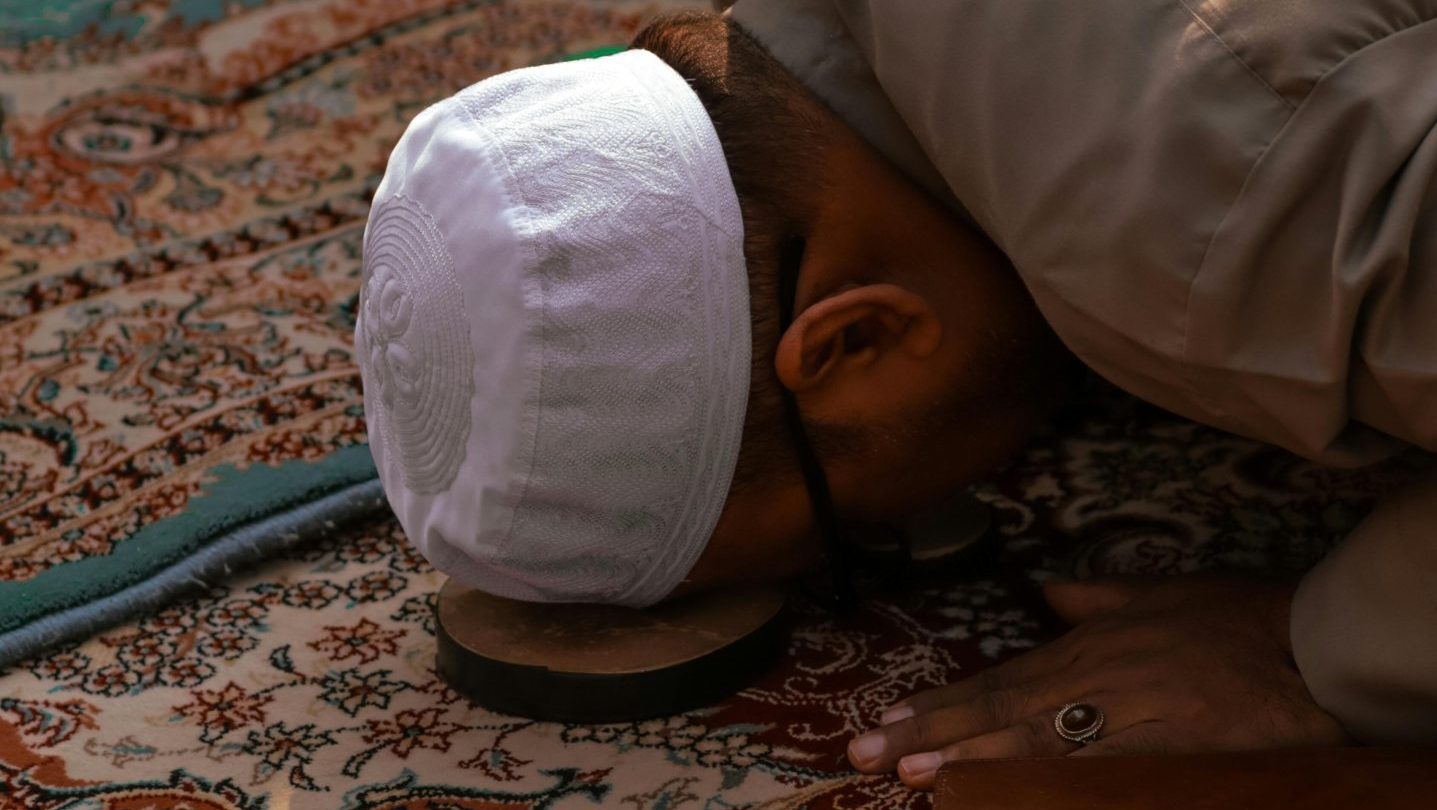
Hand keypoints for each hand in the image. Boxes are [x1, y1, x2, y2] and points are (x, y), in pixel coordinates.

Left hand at [846, 575, 1348, 788]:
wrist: (1311, 652)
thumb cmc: (1235, 620)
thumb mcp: (1157, 593)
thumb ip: (1092, 595)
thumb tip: (1045, 588)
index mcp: (1086, 647)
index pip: (998, 680)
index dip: (942, 702)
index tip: (890, 718)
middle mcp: (1094, 682)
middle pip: (1001, 714)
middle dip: (933, 734)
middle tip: (871, 752)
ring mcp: (1125, 722)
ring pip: (1034, 747)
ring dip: (973, 763)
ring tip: (918, 776)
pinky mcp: (1160, 757)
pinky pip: (1092, 776)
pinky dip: (1048, 787)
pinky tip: (1012, 796)